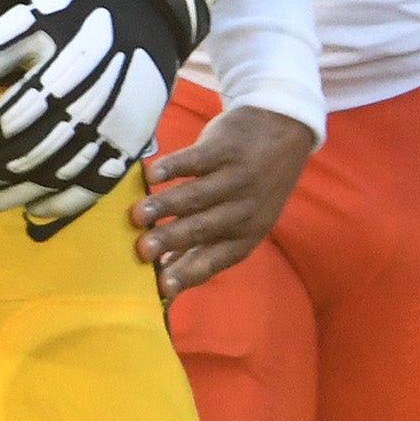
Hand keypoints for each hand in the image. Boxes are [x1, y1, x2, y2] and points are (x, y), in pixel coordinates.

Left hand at [0, 0, 207, 234]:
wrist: (150, 21)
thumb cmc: (84, 18)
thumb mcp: (34, 18)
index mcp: (62, 73)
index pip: (8, 120)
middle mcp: (89, 110)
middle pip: (27, 156)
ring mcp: (112, 135)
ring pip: (54, 179)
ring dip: (12, 197)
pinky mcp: (129, 150)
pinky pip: (93, 190)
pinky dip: (60, 206)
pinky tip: (31, 211)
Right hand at [132, 105, 317, 298]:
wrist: (283, 133)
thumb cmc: (249, 189)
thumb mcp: (239, 225)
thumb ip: (201, 252)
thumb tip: (162, 286)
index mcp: (244, 238)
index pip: (214, 261)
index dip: (187, 275)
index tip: (161, 287)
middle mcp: (243, 212)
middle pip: (202, 229)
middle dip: (170, 240)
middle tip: (141, 250)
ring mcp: (236, 178)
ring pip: (196, 196)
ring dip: (165, 205)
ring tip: (136, 215)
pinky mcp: (226, 149)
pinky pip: (197, 160)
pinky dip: (174, 167)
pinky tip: (152, 175)